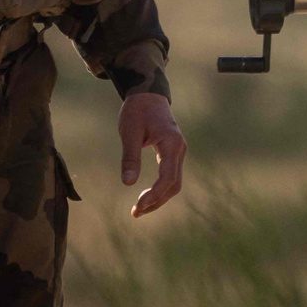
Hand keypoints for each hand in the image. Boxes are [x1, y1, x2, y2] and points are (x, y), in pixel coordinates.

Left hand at [118, 91, 185, 217]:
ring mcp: (178, 151)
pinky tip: (147, 196)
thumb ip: (130, 157)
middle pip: (174, 184)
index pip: (167, 178)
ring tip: (139, 209)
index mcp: (170, 143)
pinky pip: (171, 176)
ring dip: (159, 198)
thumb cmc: (137, 111)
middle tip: (135, 212)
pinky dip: (160, 189)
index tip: (138, 207)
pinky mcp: (173, 152)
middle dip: (156, 201)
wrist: (148, 94)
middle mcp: (179, 149)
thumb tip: (127, 183)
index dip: (154, 195)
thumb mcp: (129, 132)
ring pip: (174, 182)